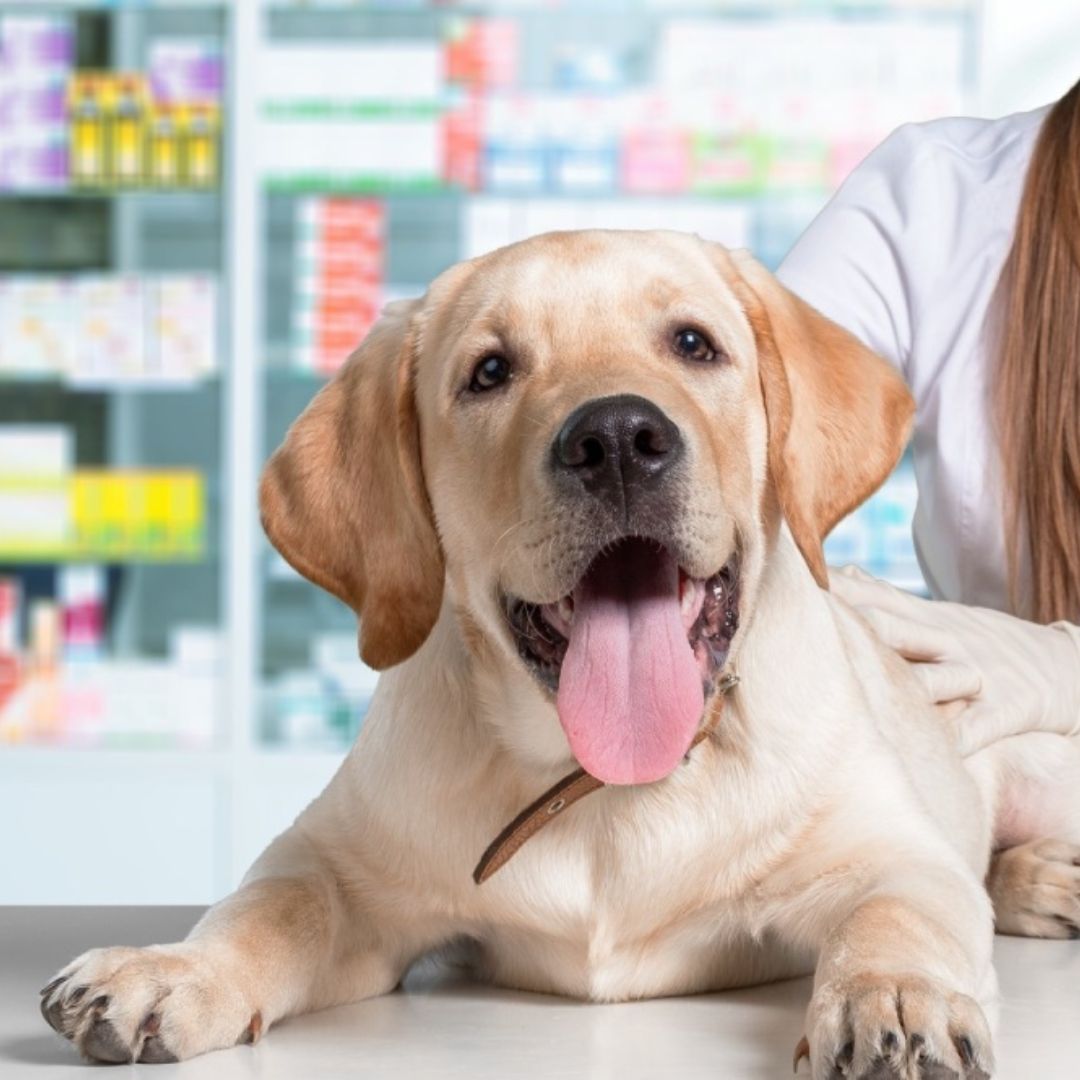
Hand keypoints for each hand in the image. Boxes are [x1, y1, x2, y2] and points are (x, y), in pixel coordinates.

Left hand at [829, 565, 1079, 755]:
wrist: (1068, 667)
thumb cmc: (988, 643)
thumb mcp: (942, 614)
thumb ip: (891, 599)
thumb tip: (848, 573)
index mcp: (929, 620)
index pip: (875, 598)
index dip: (837, 592)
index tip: (795, 583)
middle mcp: (948, 641)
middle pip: (895, 629)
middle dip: (855, 626)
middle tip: (810, 626)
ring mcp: (979, 674)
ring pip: (935, 675)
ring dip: (903, 681)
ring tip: (861, 690)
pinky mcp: (1009, 709)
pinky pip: (979, 726)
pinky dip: (958, 737)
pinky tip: (933, 751)